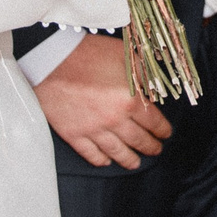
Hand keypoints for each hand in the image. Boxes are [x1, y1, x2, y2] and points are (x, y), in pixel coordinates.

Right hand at [31, 32, 174, 168]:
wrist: (51, 60)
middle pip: (138, 140)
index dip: (162, 129)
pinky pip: (90, 153)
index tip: (165, 133)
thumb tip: (154, 88)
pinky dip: (101, 159)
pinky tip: (106, 161)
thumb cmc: (87, 53)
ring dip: (129, 159)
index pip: (153, 121)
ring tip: (135, 163)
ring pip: (117, 151)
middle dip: (150, 147)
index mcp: (130, 99)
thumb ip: (142, 73)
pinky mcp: (74, 134)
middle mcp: (114, 119)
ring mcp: (93, 129)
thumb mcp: (124, 55)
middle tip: (155, 150)